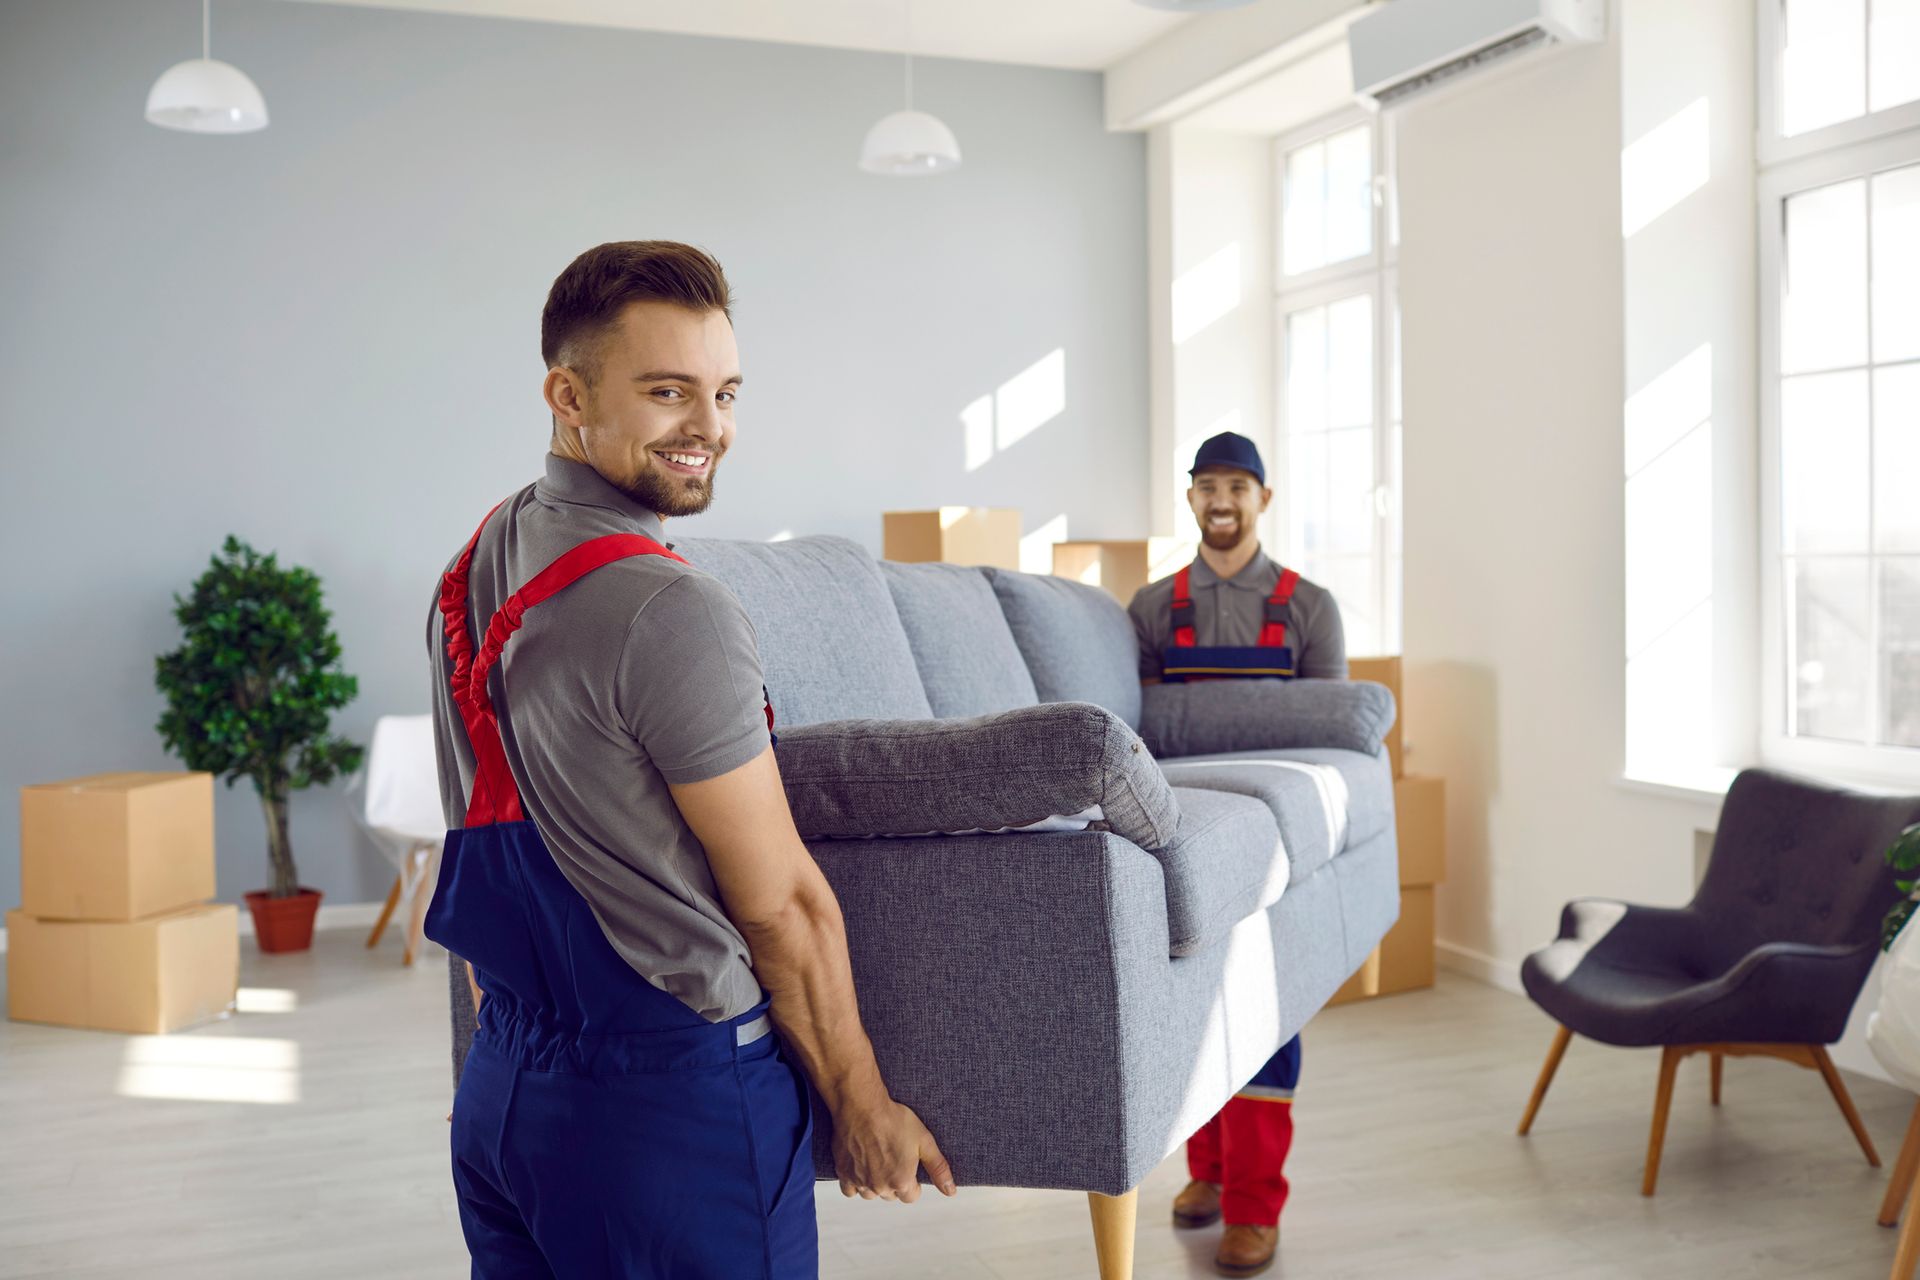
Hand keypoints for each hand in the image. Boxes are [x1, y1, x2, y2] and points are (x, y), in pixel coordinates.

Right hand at [832, 1097, 956, 1202]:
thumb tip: (951, 1192)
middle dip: (894, 1181)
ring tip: (878, 1160)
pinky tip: (860, 1166)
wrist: (862, 1106)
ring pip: (871, 1193)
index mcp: (901, 1181)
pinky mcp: (843, 1173)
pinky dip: (855, 1182)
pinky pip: (850, 1190)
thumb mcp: (924, 1141)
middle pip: (891, 1195)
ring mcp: (859, 1181)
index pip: (911, 1197)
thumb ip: (938, 1169)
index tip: (908, 1165)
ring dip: (875, 1183)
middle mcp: (879, 1187)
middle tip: (893, 1157)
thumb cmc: (894, 1120)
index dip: (912, 1181)